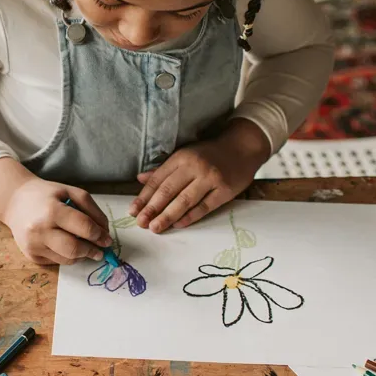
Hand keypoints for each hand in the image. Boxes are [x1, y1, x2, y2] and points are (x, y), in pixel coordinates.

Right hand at [0, 159, 110, 264]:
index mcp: (51, 211)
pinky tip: (66, 244)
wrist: (15, 201)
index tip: (108, 239)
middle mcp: (40, 230)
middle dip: (92, 251)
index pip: (83, 228)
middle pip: (74, 249)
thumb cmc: (46, 195)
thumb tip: (105, 232)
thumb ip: (91, 210)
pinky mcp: (31, 256)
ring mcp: (34, 245)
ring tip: (86, 246)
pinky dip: (68, 255)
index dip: (100, 235)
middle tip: (101, 250)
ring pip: (67, 259)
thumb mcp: (71, 192)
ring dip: (82, 255)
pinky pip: (57, 261)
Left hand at [130, 119, 270, 232]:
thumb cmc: (210, 153)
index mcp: (181, 157)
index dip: (144, 196)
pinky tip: (178, 225)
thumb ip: (163, 169)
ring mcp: (211, 178)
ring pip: (184, 201)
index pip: (158, 180)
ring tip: (155, 227)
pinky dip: (190, 217)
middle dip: (152, 209)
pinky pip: (204, 207)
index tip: (133, 210)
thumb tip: (140, 179)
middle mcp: (195, 167)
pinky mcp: (225, 190)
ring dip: (168, 216)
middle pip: (169, 191)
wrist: (242, 147)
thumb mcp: (185, 155)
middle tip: (141, 223)